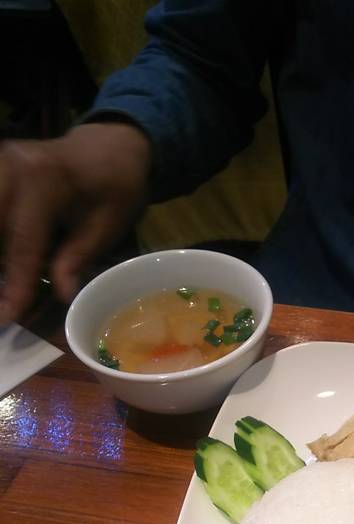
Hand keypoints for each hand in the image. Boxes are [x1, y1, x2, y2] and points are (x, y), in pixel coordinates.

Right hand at [0, 122, 150, 322]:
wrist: (109, 147)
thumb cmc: (115, 187)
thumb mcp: (107, 225)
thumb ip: (77, 258)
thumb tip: (60, 295)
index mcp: (43, 181)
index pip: (23, 244)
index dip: (15, 286)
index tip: (6, 317)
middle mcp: (9, 166)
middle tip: (3, 305)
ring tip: (5, 289)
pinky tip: (6, 263)